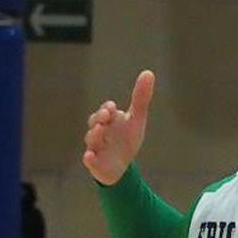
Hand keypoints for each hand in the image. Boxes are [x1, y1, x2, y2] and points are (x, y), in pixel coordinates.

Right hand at [82, 69, 154, 184]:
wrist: (121, 165)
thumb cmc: (126, 139)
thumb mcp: (136, 119)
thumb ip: (140, 98)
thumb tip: (149, 72)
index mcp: (108, 120)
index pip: (105, 110)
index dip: (107, 108)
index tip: (112, 108)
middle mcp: (99, 131)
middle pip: (94, 122)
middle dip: (99, 118)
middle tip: (105, 116)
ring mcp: (95, 147)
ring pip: (91, 140)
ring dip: (94, 135)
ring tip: (100, 131)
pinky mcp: (94, 163)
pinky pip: (89, 160)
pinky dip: (88, 158)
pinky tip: (90, 157)